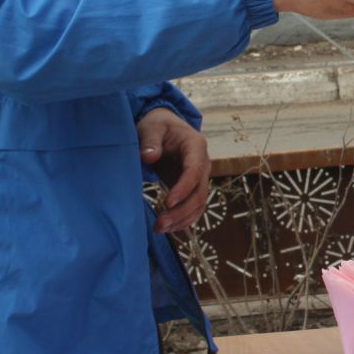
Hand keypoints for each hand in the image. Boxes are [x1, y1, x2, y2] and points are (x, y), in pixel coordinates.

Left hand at [139, 108, 211, 233]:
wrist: (164, 126)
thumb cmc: (158, 125)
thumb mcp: (151, 127)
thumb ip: (150, 141)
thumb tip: (149, 157)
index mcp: (196, 146)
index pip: (194, 171)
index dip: (183, 189)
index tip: (167, 202)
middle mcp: (203, 164)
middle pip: (199, 193)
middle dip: (181, 211)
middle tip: (160, 223)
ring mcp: (199, 177)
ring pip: (199, 204)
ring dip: (182, 220)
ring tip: (160, 229)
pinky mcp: (191, 187)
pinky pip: (193, 207)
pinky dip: (183, 220)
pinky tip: (168, 228)